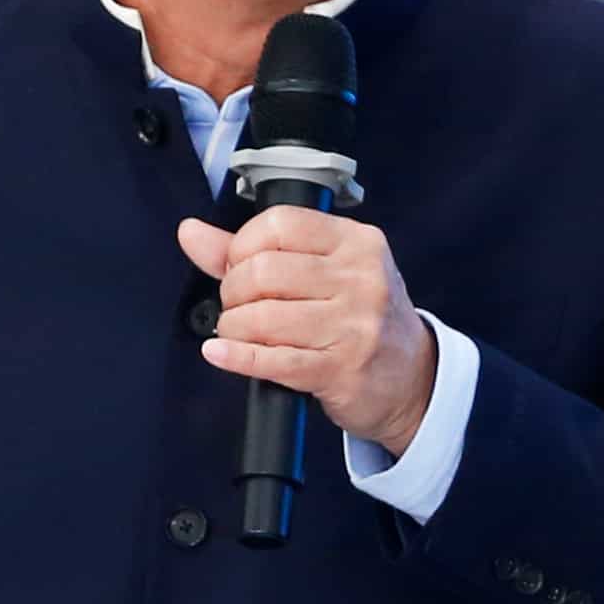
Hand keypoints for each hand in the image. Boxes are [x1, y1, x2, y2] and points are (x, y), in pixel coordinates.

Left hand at [179, 205, 438, 450]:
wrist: (412, 379)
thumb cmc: (363, 319)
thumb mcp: (324, 271)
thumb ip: (253, 250)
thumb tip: (191, 232)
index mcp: (357, 243)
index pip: (279, 224)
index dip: (242, 245)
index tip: (238, 265)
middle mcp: (360, 279)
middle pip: (264, 272)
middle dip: (233, 291)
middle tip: (238, 305)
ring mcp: (353, 326)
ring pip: (263, 318)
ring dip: (233, 327)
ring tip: (237, 331)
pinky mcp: (340, 370)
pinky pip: (272, 361)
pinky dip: (235, 357)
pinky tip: (221, 353)